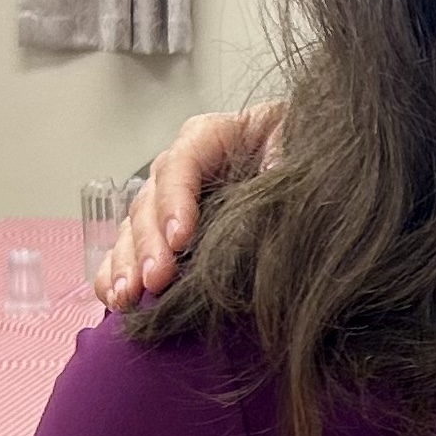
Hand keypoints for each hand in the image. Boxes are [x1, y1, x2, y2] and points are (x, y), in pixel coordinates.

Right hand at [99, 104, 284, 307]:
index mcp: (213, 137)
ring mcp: (172, 201)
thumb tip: (271, 178)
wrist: (317, 169)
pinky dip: (119, 274)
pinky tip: (118, 298)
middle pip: (151, 198)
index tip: (180, 238)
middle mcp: (184, 167)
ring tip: (127, 295)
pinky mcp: (168, 233)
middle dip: (149, 242)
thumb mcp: (299, 145)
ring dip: (127, 263)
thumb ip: (283, 160)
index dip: (176, 199)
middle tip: (155, 278)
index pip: (182, 162)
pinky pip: (133, 250)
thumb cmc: (304, 150)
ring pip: (135, 227)